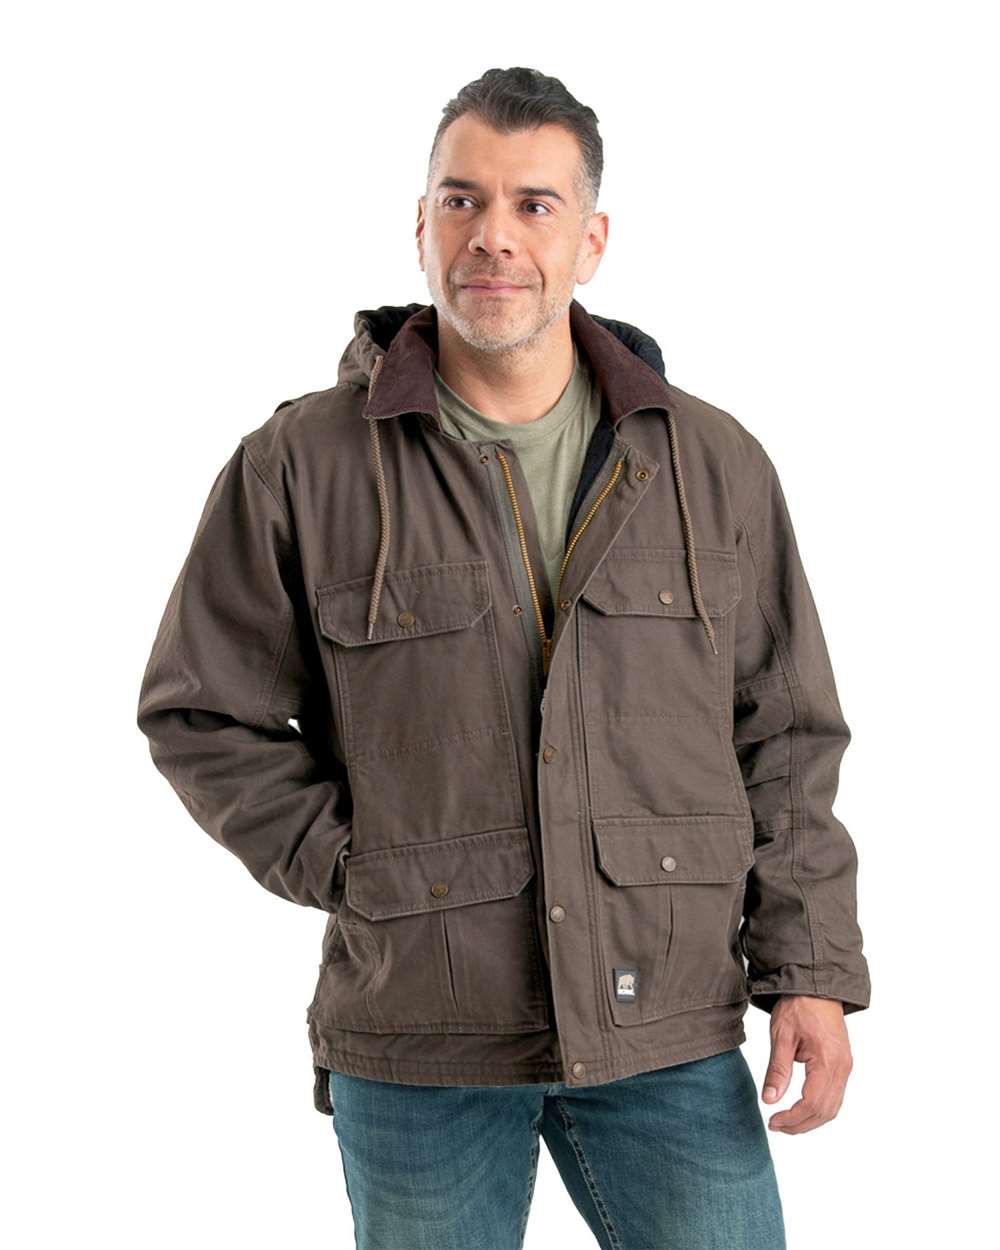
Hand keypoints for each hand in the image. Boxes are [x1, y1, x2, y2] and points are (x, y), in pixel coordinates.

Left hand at [761, 995, 853, 1133]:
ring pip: (832, 1108)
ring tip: (785, 1121)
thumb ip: (777, 1069)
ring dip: (810, 1120)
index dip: (792, 1119)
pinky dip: (818, 1109)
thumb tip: (769, 1100)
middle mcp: (842, 1069)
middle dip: (800, 1124)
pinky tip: (800, 1109)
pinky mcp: (843, 1066)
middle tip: (776, 1125)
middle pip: (825, 1112)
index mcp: (828, 1061)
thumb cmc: (798, 1007)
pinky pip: (834, 1097)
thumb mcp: (781, 1035)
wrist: (816, 987)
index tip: (772, 1121)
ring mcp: (845, 1068)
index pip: (812, 1104)